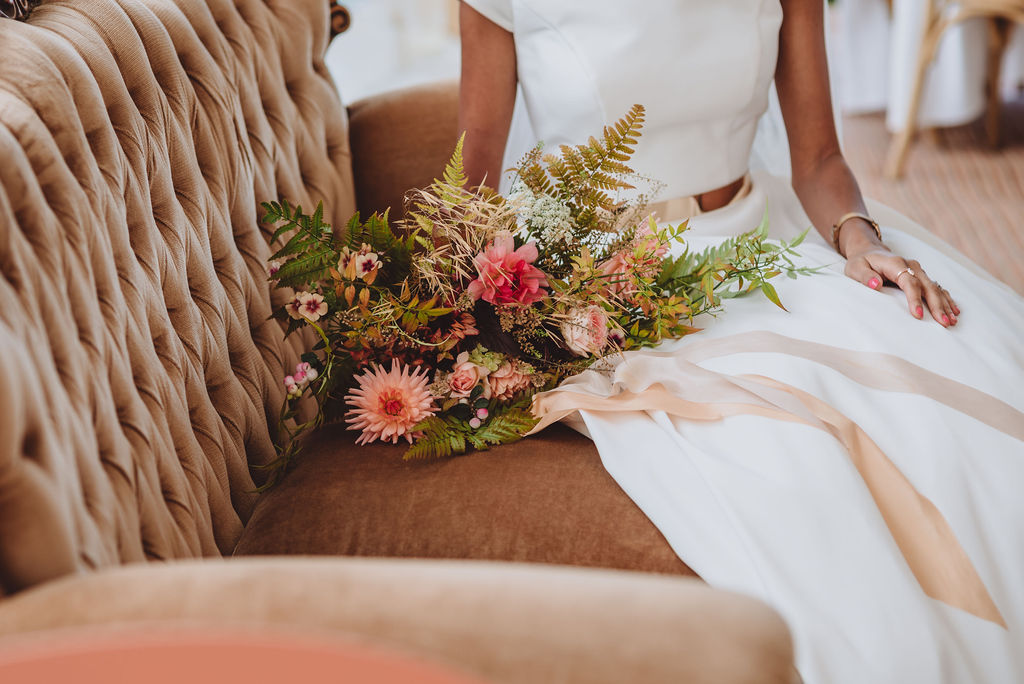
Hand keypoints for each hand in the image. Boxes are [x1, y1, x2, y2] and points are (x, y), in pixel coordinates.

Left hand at [840, 221, 959, 327]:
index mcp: (895, 263)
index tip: (918, 315)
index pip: (909, 282)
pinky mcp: (921, 277)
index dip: (915, 298)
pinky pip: (936, 288)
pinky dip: (945, 299)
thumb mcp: (855, 268)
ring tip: (951, 321)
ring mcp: (918, 271)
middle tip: (943, 323)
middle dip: (937, 305)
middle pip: (927, 286)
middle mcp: (911, 266)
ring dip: (944, 304)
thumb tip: (876, 284)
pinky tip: (954, 311)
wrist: (869, 252)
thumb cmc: (861, 263)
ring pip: (935, 288)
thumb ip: (865, 276)